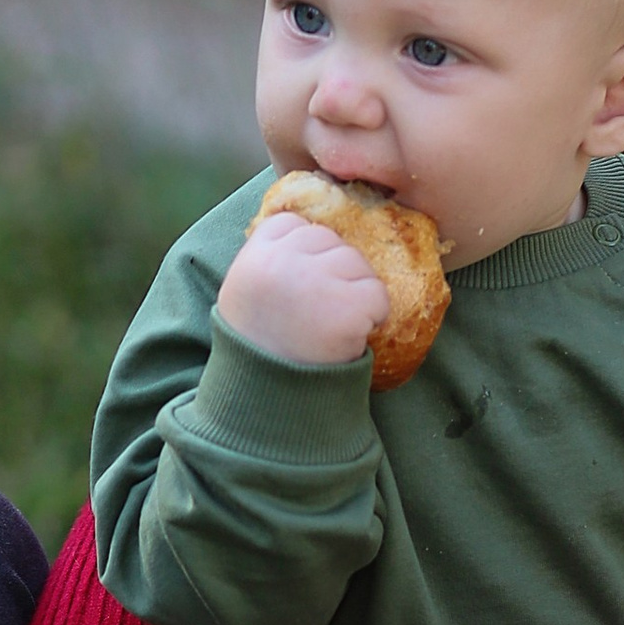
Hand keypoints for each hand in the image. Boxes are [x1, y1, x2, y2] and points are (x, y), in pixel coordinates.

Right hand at [218, 211, 390, 367]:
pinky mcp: (348, 307)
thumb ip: (269, 259)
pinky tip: (348, 335)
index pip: (294, 225)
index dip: (306, 253)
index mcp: (254, 256)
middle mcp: (284, 262)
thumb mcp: (245, 293)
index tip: (301, 285)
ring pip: (357, 263)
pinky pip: (378, 294)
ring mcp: (318, 282)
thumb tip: (310, 230)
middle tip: (317, 311)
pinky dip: (373, 316)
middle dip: (333, 272)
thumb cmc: (259, 348)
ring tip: (329, 325)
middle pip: (330, 241)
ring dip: (354, 293)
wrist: (267, 399)